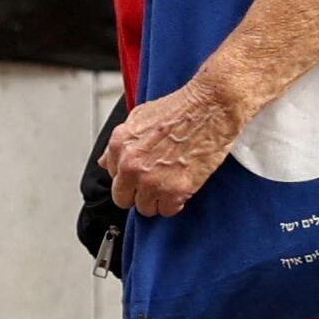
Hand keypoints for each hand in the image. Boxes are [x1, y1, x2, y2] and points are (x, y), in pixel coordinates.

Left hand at [104, 79, 244, 217]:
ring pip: (145, 209)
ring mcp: (151, 180)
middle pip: (123, 199)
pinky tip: (182, 186)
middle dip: (138, 193)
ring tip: (171, 182)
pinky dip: (176, 203)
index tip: (141, 174)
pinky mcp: (174, 190)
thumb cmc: (181, 109)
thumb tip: (107, 161)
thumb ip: (120, 144)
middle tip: (155, 183)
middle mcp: (131, 165)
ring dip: (158, 199)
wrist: (211, 107)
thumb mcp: (140, 117)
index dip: (129, 176)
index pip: (113, 178)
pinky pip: (167, 211)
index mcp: (120, 145)